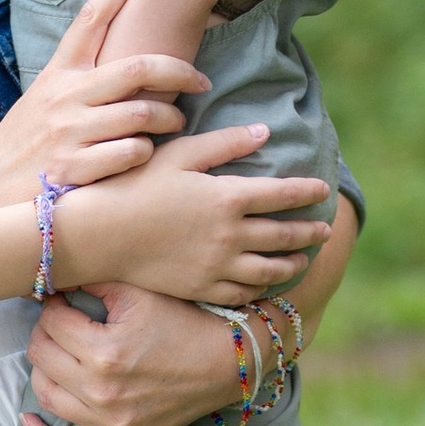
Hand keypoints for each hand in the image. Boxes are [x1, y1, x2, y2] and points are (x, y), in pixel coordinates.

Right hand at [0, 0, 201, 213]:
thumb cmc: (21, 150)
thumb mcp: (41, 103)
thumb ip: (77, 84)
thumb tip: (120, 66)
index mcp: (58, 74)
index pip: (91, 18)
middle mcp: (65, 97)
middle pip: (138, 66)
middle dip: (181, 70)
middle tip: (201, 80)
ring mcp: (71, 132)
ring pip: (145, 112)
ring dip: (170, 119)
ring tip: (174, 125)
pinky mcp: (76, 168)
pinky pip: (133, 152)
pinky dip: (147, 153)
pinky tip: (144, 157)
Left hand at [22, 284, 254, 425]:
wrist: (228, 361)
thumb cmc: (185, 321)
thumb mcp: (140, 292)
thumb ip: (93, 281)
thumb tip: (53, 275)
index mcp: (105, 351)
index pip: (51, 322)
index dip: (53, 306)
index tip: (64, 301)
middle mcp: (103, 391)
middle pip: (41, 356)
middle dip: (45, 332)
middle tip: (60, 323)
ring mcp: (111, 422)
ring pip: (46, 394)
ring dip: (43, 368)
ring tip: (56, 353)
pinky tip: (30, 419)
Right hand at [48, 128, 325, 307]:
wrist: (99, 235)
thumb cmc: (134, 184)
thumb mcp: (179, 154)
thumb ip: (225, 143)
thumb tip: (264, 132)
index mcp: (228, 197)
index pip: (284, 194)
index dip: (307, 191)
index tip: (322, 190)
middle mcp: (230, 236)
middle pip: (285, 235)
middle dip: (310, 231)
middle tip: (325, 229)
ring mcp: (216, 266)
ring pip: (270, 269)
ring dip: (292, 263)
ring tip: (302, 258)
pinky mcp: (200, 288)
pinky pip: (242, 293)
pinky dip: (261, 287)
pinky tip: (265, 281)